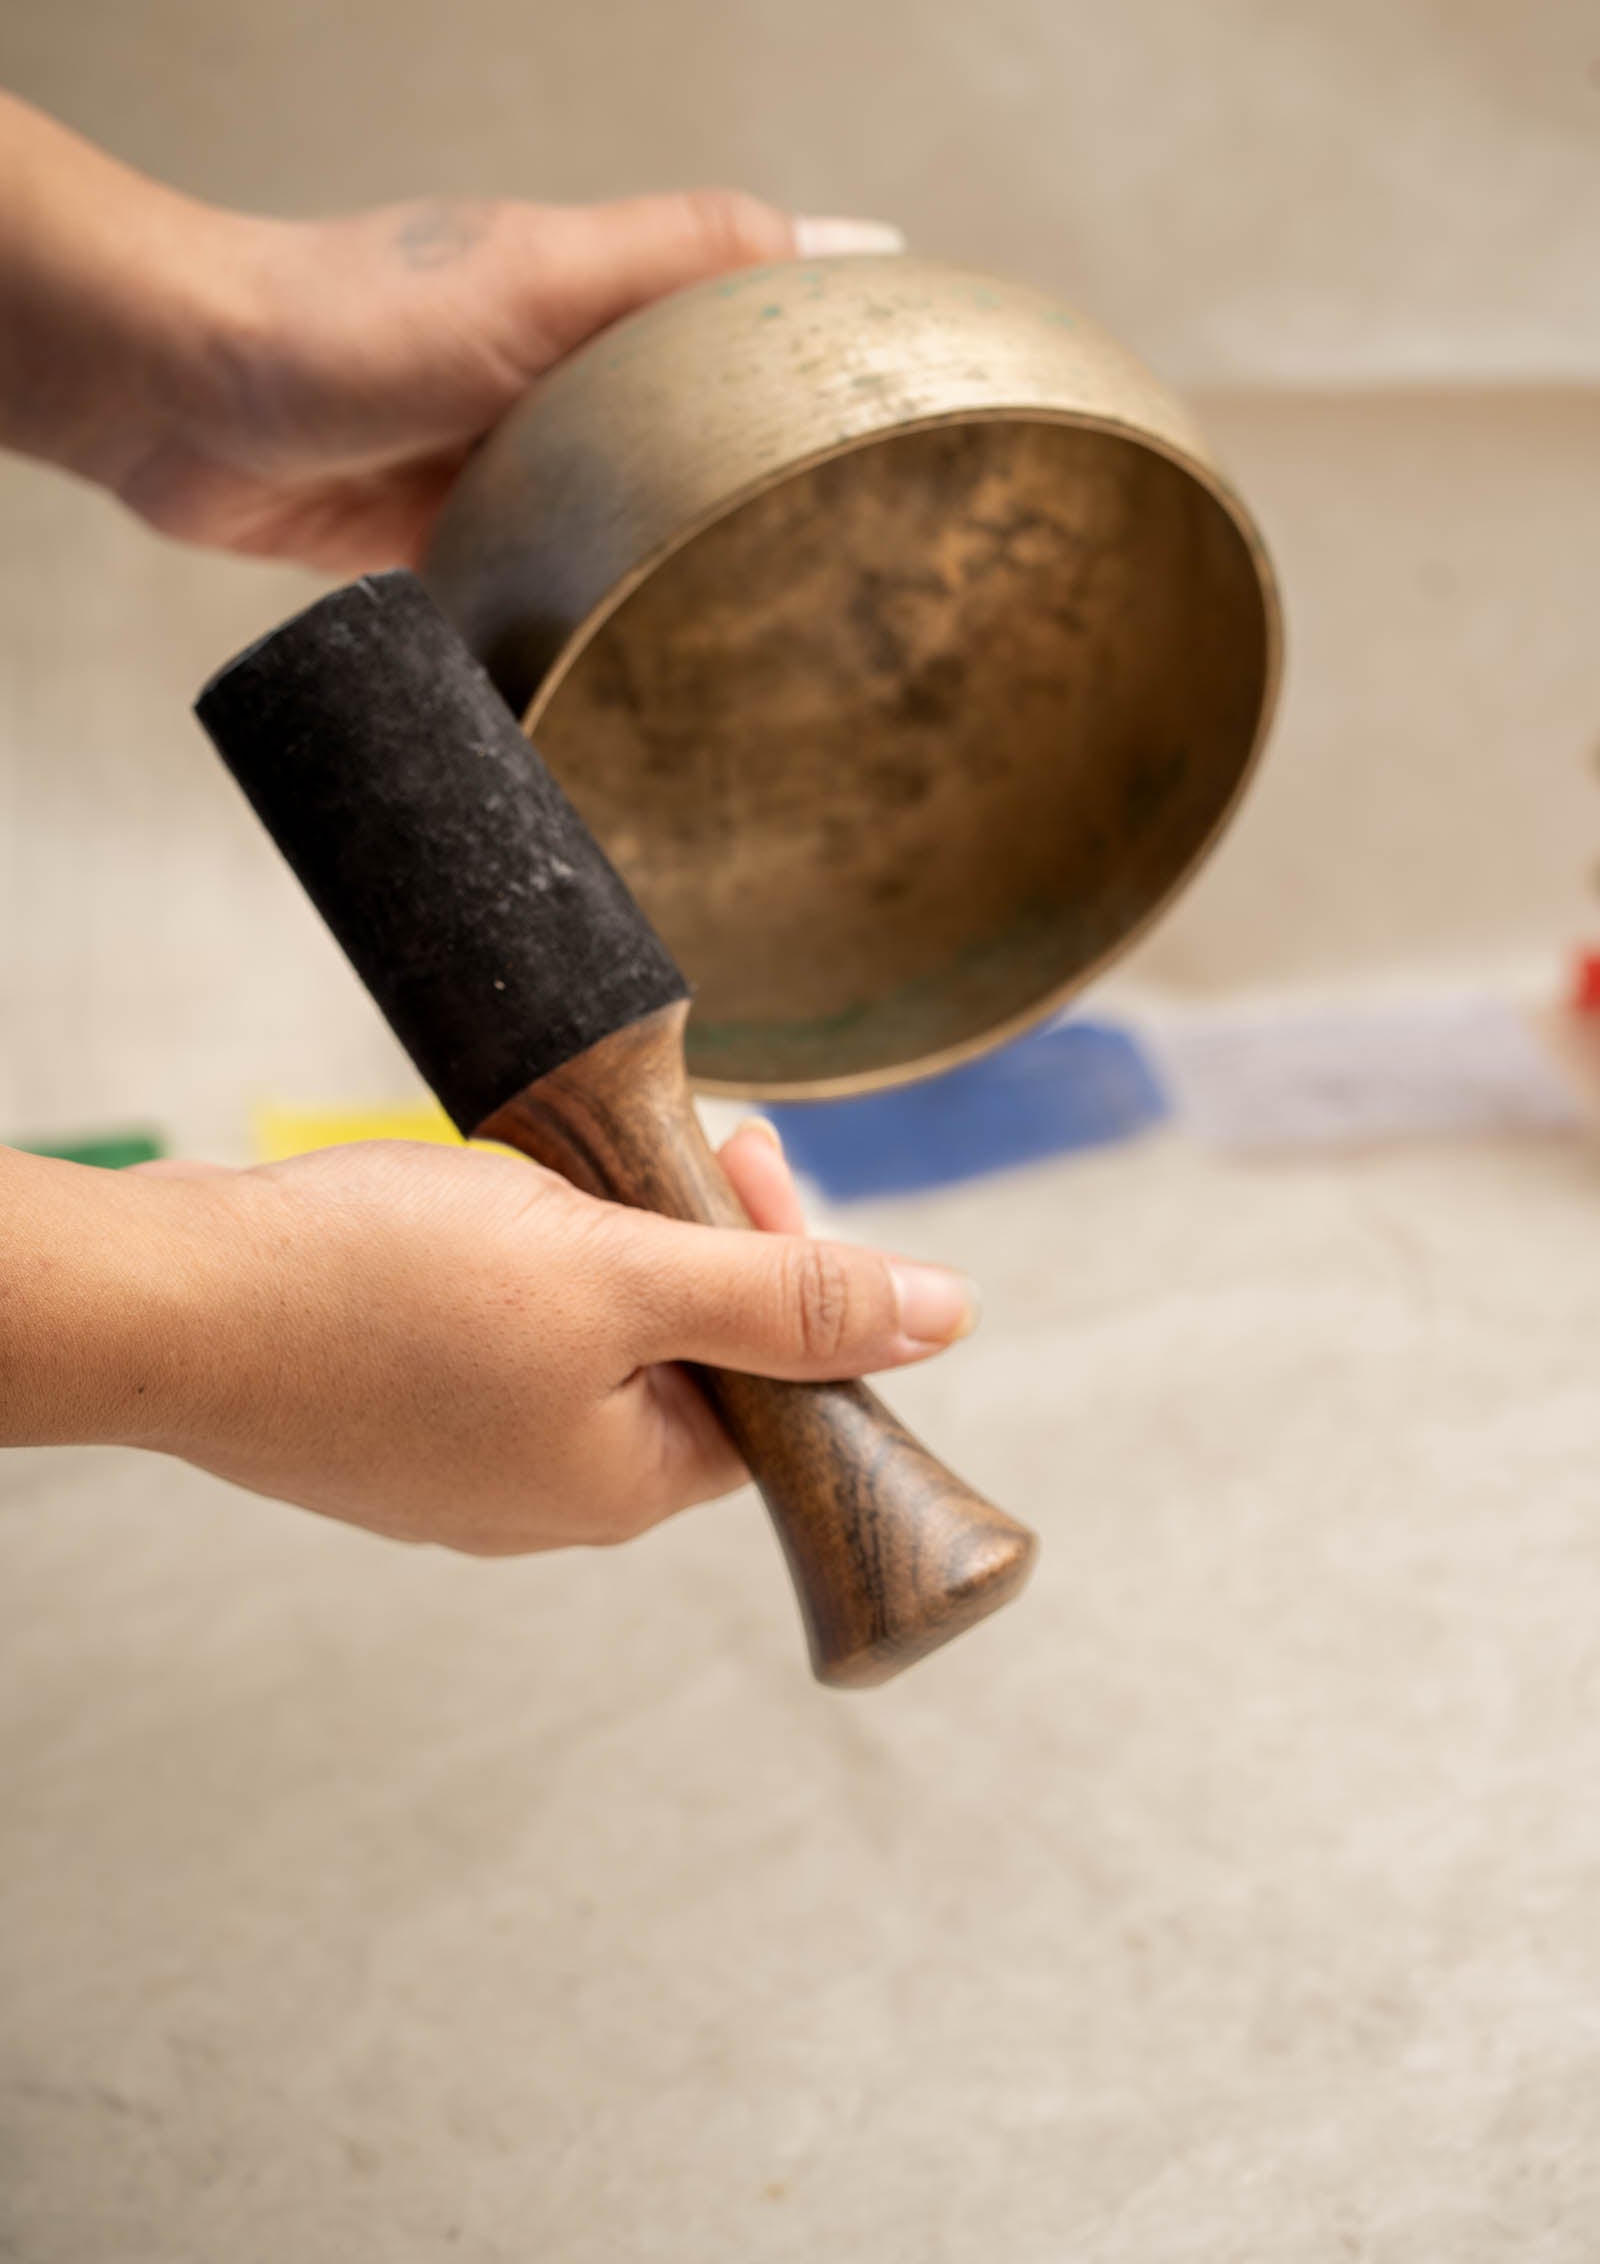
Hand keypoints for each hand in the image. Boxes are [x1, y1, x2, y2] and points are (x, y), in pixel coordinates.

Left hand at [0, 91, 901, 569]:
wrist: (184, 401)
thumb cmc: (355, 320)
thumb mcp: (541, 275)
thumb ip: (682, 258)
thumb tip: (860, 242)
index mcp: (608, 304)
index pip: (755, 330)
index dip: (833, 379)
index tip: (919, 446)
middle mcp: (571, 383)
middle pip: (703, 441)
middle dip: (771, 501)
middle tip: (871, 584)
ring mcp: (516, 468)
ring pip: (630, 528)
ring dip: (680, 579)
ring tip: (779, 654)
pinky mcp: (461, 544)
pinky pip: (548, 592)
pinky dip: (587, 627)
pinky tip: (643, 679)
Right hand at [119, 1124, 975, 1555]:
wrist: (168, 1299)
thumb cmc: (380, 1289)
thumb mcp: (618, 1273)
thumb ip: (784, 1297)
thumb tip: (947, 1316)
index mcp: (627, 1484)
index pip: (780, 1386)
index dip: (791, 1267)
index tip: (744, 1160)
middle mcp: (551, 1495)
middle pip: (692, 1356)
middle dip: (697, 1240)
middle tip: (673, 1144)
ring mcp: (464, 1462)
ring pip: (594, 1336)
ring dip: (607, 1241)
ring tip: (555, 1171)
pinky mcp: (396, 1413)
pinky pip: (503, 1336)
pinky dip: (519, 1261)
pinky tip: (475, 1208)